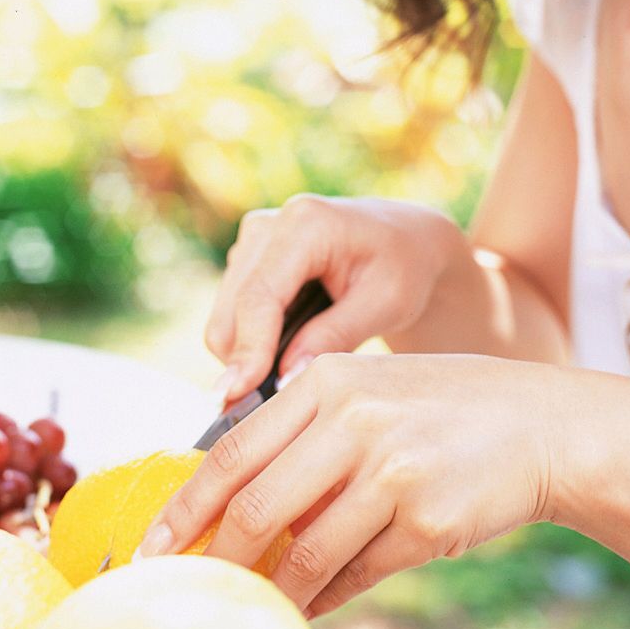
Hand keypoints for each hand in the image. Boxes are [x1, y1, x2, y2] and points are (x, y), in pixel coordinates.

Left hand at [138, 352, 566, 617]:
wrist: (539, 425)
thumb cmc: (437, 410)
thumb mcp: (366, 390)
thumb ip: (300, 431)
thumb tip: (223, 502)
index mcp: (326, 380)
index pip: (231, 452)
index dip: (184, 509)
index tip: (151, 550)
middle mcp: (354, 420)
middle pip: (257, 508)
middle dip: (215, 561)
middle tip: (190, 595)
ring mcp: (393, 471)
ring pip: (305, 553)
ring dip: (272, 591)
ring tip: (253, 608)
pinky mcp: (427, 521)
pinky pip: (355, 574)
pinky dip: (324, 597)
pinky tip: (311, 605)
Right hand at [206, 195, 462, 401]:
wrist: (405, 241)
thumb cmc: (403, 269)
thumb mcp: (384, 305)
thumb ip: (334, 338)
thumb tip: (282, 381)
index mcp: (305, 224)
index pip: (259, 297)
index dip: (248, 350)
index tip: (237, 395)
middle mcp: (267, 225)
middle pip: (230, 311)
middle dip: (244, 361)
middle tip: (274, 404)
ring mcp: (251, 240)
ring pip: (224, 318)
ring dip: (248, 354)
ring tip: (295, 372)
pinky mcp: (246, 259)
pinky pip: (231, 315)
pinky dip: (251, 343)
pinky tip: (289, 352)